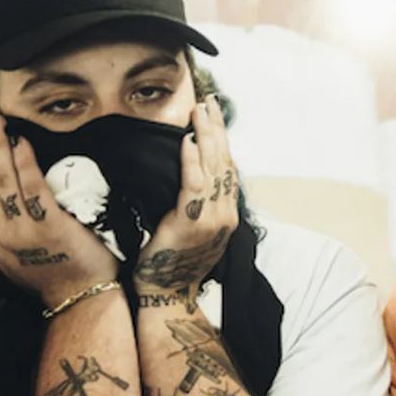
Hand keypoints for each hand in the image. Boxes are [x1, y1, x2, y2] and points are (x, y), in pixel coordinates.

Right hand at [0, 106, 119, 306]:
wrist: (81, 297)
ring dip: (0, 147)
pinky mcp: (49, 227)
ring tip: (0, 122)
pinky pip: (33, 188)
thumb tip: (8, 196)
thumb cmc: (58, 272)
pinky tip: (23, 143)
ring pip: (4, 181)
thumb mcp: (20, 254)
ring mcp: (23, 232)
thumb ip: (10, 227)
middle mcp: (1, 235)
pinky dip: (25, 163)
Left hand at [132, 95, 238, 297]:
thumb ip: (199, 204)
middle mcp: (225, 214)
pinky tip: (187, 141)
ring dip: (206, 136)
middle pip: (224, 162)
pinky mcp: (191, 223)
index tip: (214, 115)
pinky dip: (191, 161)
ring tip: (200, 112)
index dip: (222, 140)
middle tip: (209, 103)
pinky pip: (194, 185)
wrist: (167, 293)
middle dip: (216, 130)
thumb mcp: (194, 230)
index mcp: (227, 214)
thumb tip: (193, 175)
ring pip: (212, 168)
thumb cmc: (173, 262)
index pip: (228, 168)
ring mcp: (212, 219)